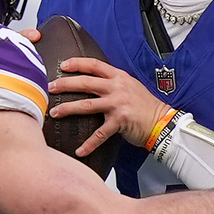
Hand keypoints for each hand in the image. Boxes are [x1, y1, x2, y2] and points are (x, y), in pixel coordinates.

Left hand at [48, 56, 172, 153]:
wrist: (163, 122)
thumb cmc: (146, 106)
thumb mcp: (130, 86)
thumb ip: (113, 83)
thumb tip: (93, 82)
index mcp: (119, 77)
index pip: (94, 64)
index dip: (77, 63)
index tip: (63, 65)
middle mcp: (117, 88)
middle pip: (85, 82)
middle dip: (65, 84)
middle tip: (50, 87)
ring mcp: (118, 104)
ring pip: (86, 105)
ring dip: (68, 109)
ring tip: (54, 113)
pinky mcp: (120, 121)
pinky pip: (100, 134)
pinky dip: (89, 144)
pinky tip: (79, 150)